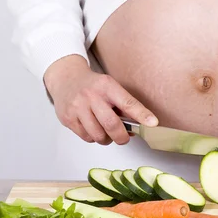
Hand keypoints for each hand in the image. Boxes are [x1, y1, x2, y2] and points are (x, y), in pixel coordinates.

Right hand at [43, 55, 157, 144]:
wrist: (65, 79)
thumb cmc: (92, 86)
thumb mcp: (110, 87)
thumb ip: (124, 105)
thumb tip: (140, 125)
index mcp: (106, 86)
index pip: (127, 102)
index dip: (141, 115)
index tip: (152, 123)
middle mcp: (91, 96)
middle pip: (111, 124)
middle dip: (121, 137)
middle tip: (124, 138)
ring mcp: (77, 108)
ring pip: (98, 135)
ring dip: (106, 139)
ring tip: (106, 132)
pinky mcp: (68, 118)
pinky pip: (86, 137)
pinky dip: (93, 137)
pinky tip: (93, 128)